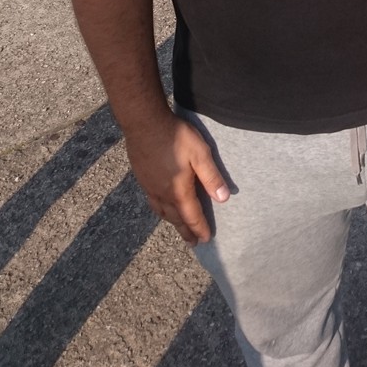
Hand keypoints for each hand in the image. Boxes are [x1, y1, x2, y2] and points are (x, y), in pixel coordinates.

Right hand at [124, 111, 228, 245]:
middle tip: (192, 243)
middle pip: (175, 218)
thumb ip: (211, 177)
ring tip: (178, 227)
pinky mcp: (142, 178)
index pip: (191, 216)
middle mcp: (162, 194)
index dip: (199, 228)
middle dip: (185, 231)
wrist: (145, 123)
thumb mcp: (200, 154)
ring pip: (162, 211)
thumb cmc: (176, 137)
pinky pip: (153, 202)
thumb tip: (223, 198)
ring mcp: (150, 186)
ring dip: (172, 222)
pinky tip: (161, 205)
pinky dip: (160, 210)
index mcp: (178, 191)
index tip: (206, 239)